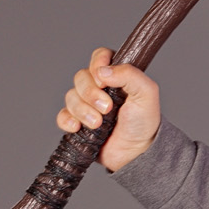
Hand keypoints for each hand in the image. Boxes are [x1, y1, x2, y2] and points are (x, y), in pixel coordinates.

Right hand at [57, 47, 159, 171]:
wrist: (137, 152)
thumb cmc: (144, 122)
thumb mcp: (147, 93)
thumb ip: (130, 75)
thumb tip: (103, 71)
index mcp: (116, 75)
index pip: (99, 57)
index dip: (97, 64)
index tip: (104, 81)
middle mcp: (99, 87)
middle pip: (81, 77)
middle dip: (91, 93)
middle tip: (107, 109)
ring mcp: (87, 104)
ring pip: (70, 96)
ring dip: (83, 110)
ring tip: (99, 124)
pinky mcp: (78, 122)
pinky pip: (62, 116)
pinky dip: (67, 120)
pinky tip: (78, 128)